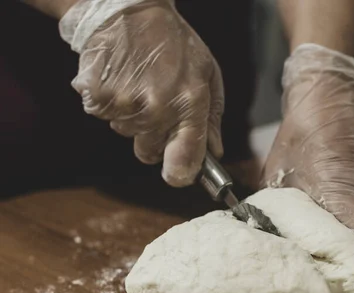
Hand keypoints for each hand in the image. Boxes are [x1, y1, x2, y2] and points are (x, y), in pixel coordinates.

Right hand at [60, 0, 223, 186]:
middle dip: (153, 138)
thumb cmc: (174, 43)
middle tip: (156, 105)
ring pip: (127, 135)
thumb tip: (215, 153)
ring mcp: (125, 104)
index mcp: (189, 103)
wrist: (128, 10)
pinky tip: (121, 80)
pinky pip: (104, 117)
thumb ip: (212, 118)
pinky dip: (110, 104)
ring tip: (139, 83)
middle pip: (149, 153)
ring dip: (132, 117)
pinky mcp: (97, 97)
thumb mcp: (207, 74)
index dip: (181, 173)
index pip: (184, 160)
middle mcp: (157, 108)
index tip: (180, 174)